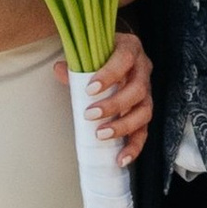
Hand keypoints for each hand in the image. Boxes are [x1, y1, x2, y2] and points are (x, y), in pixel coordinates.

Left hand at [80, 28, 154, 167]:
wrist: (112, 56)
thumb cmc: (99, 55)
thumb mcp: (87, 54)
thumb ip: (75, 64)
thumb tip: (59, 70)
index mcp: (130, 49)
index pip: (124, 59)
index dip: (109, 75)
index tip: (90, 89)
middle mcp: (143, 70)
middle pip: (137, 90)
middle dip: (114, 104)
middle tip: (90, 114)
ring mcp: (146, 92)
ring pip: (144, 111)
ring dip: (123, 126)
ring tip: (101, 135)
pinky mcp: (144, 112)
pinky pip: (144, 131)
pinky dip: (134, 146)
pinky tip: (121, 158)